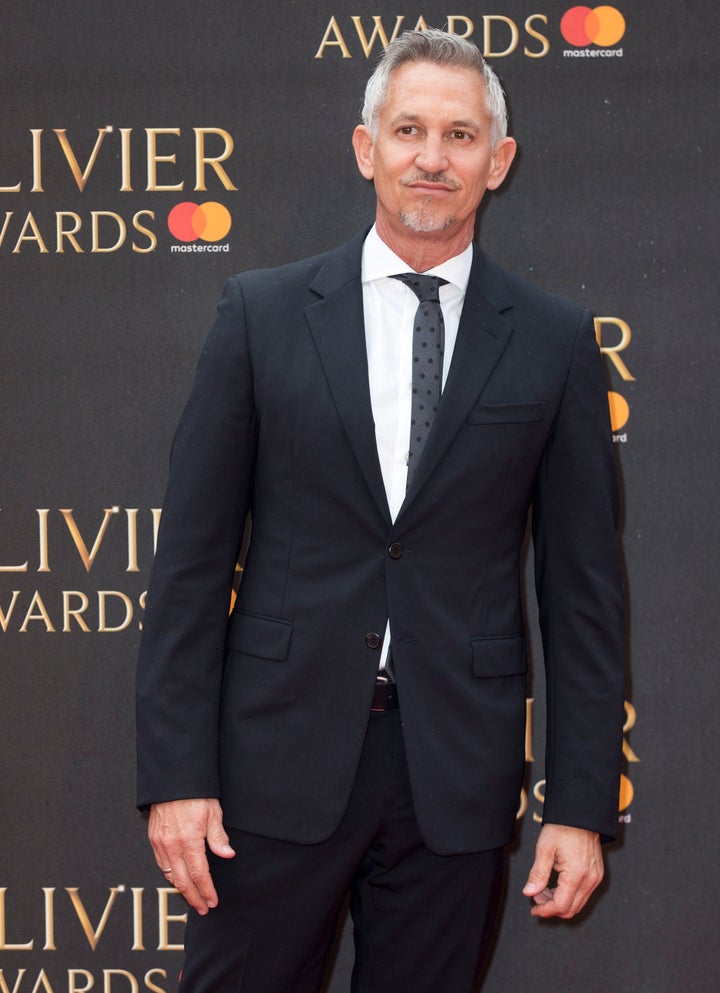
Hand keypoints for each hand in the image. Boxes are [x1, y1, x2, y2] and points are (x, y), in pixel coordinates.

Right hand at [148, 798, 234, 914]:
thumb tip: (227, 854)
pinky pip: (161, 864)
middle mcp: (172, 845)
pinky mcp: (153, 839)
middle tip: (203, 908)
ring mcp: (160, 843)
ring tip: (192, 896)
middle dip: (194, 898)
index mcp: (189, 840)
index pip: (199, 875)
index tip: (212, 901)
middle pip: (182, 881)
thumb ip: (218, 837)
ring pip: (169, 875)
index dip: (206, 891)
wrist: (173, 780)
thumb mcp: (213, 813)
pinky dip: (170, 875)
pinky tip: (178, 878)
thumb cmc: (195, 795)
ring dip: (181, 888)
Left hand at [522, 823, 602, 918]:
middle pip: (571, 909)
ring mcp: (595, 878)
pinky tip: (556, 885)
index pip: (561, 905)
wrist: (580, 815)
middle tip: (536, 898)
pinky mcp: (597, 874)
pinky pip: (583, 894)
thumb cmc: (563, 828)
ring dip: (560, 902)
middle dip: (551, 908)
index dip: (545, 911)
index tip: (534, 909)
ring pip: (578, 904)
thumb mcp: (544, 849)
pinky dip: (569, 895)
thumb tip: (529, 892)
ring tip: (544, 889)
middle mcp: (590, 880)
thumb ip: (537, 874)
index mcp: (576, 874)